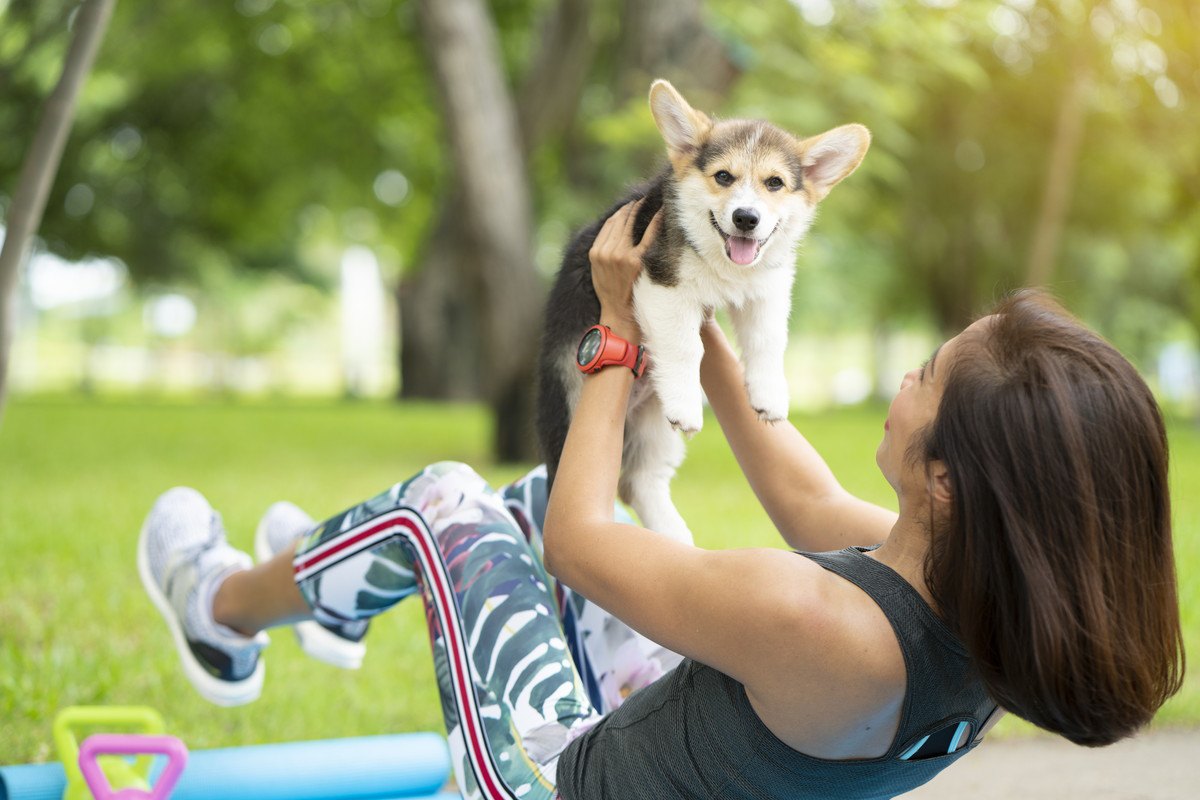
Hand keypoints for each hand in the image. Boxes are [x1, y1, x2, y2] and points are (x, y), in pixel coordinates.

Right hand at [589, 199, 661, 341]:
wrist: (619, 313)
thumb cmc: (611, 292)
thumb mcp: (599, 270)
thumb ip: (604, 251)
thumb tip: (615, 231)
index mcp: (595, 252)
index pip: (610, 223)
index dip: (622, 211)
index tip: (632, 204)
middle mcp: (605, 251)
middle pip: (620, 220)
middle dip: (632, 207)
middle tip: (643, 198)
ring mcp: (620, 255)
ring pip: (630, 224)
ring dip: (640, 209)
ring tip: (650, 201)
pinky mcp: (635, 260)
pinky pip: (647, 236)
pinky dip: (655, 222)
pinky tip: (662, 213)